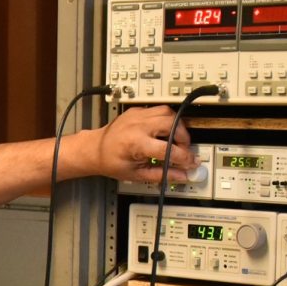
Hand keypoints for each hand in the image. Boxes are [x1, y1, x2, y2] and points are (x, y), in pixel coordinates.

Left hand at [81, 105, 197, 182]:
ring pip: (168, 112)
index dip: (184, 157)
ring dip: (177, 125)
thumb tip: (181, 175)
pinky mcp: (137, 111)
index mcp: (136, 143)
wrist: (95, 149)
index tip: (191, 162)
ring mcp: (137, 115)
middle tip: (184, 149)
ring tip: (177, 139)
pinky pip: (159, 110)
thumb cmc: (110, 161)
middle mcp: (137, 126)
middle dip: (183, 137)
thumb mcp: (136, 174)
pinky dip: (167, 119)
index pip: (168, 149)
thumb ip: (161, 174)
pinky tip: (164, 131)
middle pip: (172, 124)